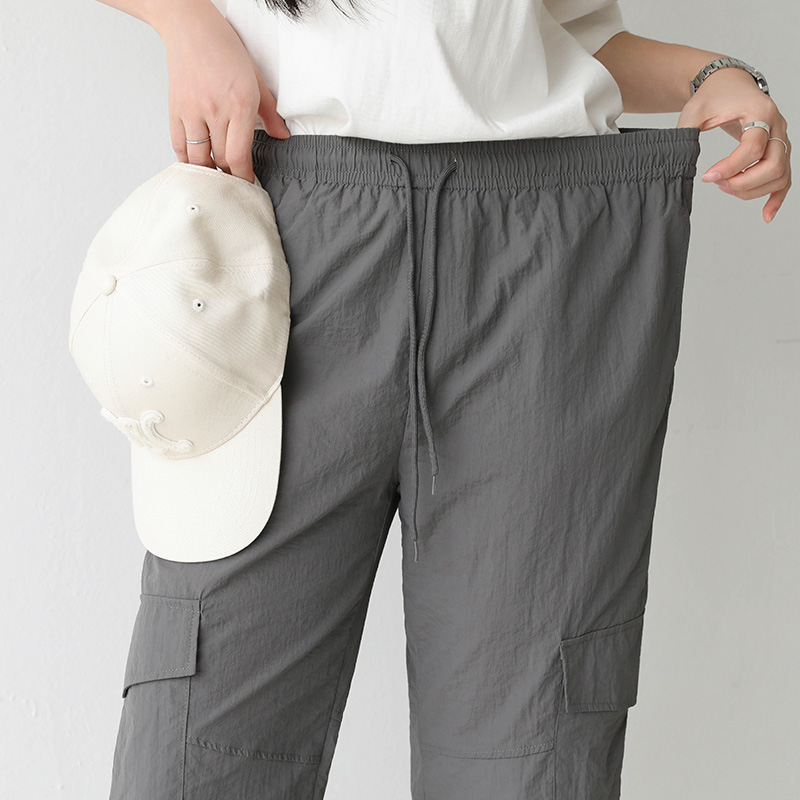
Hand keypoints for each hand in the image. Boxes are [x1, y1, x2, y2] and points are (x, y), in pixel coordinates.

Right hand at [160, 9, 289, 182]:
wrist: (190, 26)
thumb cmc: (224, 48)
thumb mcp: (256, 78)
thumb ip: (270, 112)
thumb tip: (282, 135)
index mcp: (239, 104)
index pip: (239, 157)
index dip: (244, 177)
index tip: (249, 185)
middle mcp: (215, 110)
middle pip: (221, 160)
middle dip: (229, 176)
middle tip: (236, 182)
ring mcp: (192, 111)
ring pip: (198, 159)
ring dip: (208, 171)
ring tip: (217, 176)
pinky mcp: (175, 110)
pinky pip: (179, 146)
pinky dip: (188, 160)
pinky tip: (198, 163)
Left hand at [676, 67, 790, 223]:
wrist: (730, 84)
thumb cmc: (714, 96)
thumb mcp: (695, 110)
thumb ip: (685, 133)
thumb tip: (675, 159)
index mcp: (760, 112)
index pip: (754, 147)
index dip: (730, 167)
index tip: (706, 176)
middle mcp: (777, 126)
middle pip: (774, 164)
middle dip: (743, 181)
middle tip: (717, 182)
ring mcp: (781, 139)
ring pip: (780, 174)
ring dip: (752, 190)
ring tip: (725, 187)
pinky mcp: (778, 151)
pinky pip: (785, 177)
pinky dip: (777, 197)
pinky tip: (765, 215)